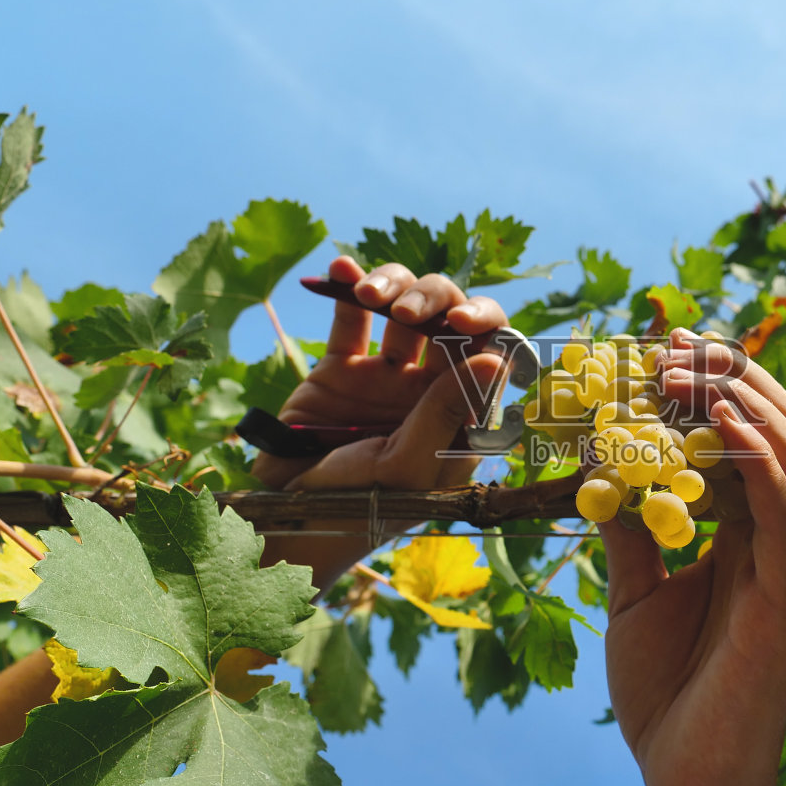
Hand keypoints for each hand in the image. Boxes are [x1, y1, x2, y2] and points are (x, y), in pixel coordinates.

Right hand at [251, 256, 508, 587]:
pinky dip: (349, 286)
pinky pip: (351, 317)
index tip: (463, 323)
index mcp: (461, 414)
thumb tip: (496, 358)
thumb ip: (446, 412)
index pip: (493, 352)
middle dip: (436, 299)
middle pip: (450, 318)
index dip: (487, 325)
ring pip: (404, 308)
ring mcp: (386, 375)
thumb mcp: (408, 466)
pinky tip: (343, 268)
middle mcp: (431, 388)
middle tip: (408, 313)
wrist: (288, 516)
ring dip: (394, 286)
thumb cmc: (360, 505)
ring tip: (369, 295)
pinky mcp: (341, 367)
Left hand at [600, 329, 785, 785]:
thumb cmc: (667, 695)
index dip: (712, 390)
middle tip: (676, 346)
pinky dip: (758, 455)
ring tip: (689, 371)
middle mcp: (780, 545)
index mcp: (748, 540)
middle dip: (731, 379)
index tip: (664, 350)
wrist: (685, 779)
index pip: (747, 442)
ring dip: (743, 402)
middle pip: (781, 434)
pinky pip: (785, 511)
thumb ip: (631, 532)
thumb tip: (601, 469)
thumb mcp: (636, 596)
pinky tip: (717, 418)